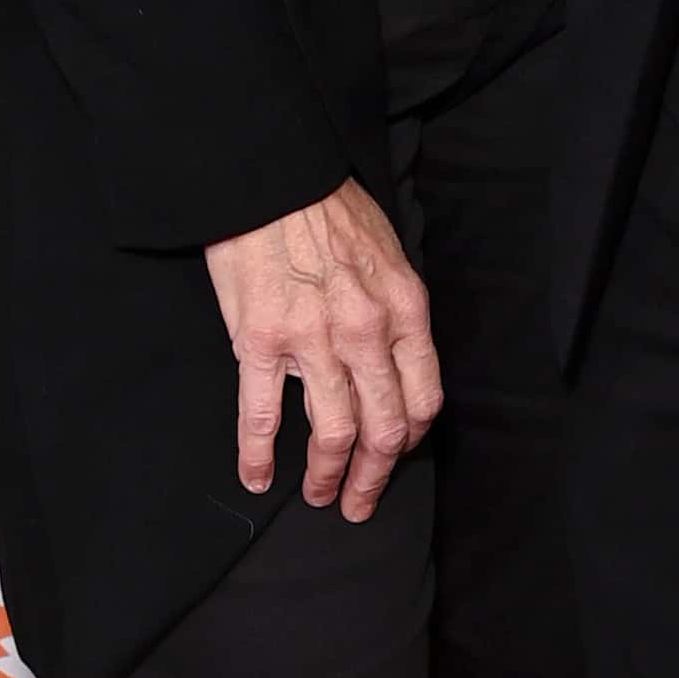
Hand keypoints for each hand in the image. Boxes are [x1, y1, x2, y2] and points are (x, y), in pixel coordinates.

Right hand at [203, 182, 441, 517]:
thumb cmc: (328, 207)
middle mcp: (366, 332)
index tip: (396, 455)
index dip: (411, 439)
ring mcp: (313, 341)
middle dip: (373, 476)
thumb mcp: (388, 253)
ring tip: (319, 495)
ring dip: (327, 475)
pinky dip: (258, 456)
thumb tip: (395, 358)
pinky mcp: (260, 342)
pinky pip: (261, 415)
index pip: (422, 398)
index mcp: (404, 310)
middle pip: (383, 429)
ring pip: (332, 433)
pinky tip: (256, 478)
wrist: (272, 176)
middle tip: (358, 501)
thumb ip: (395, 310)